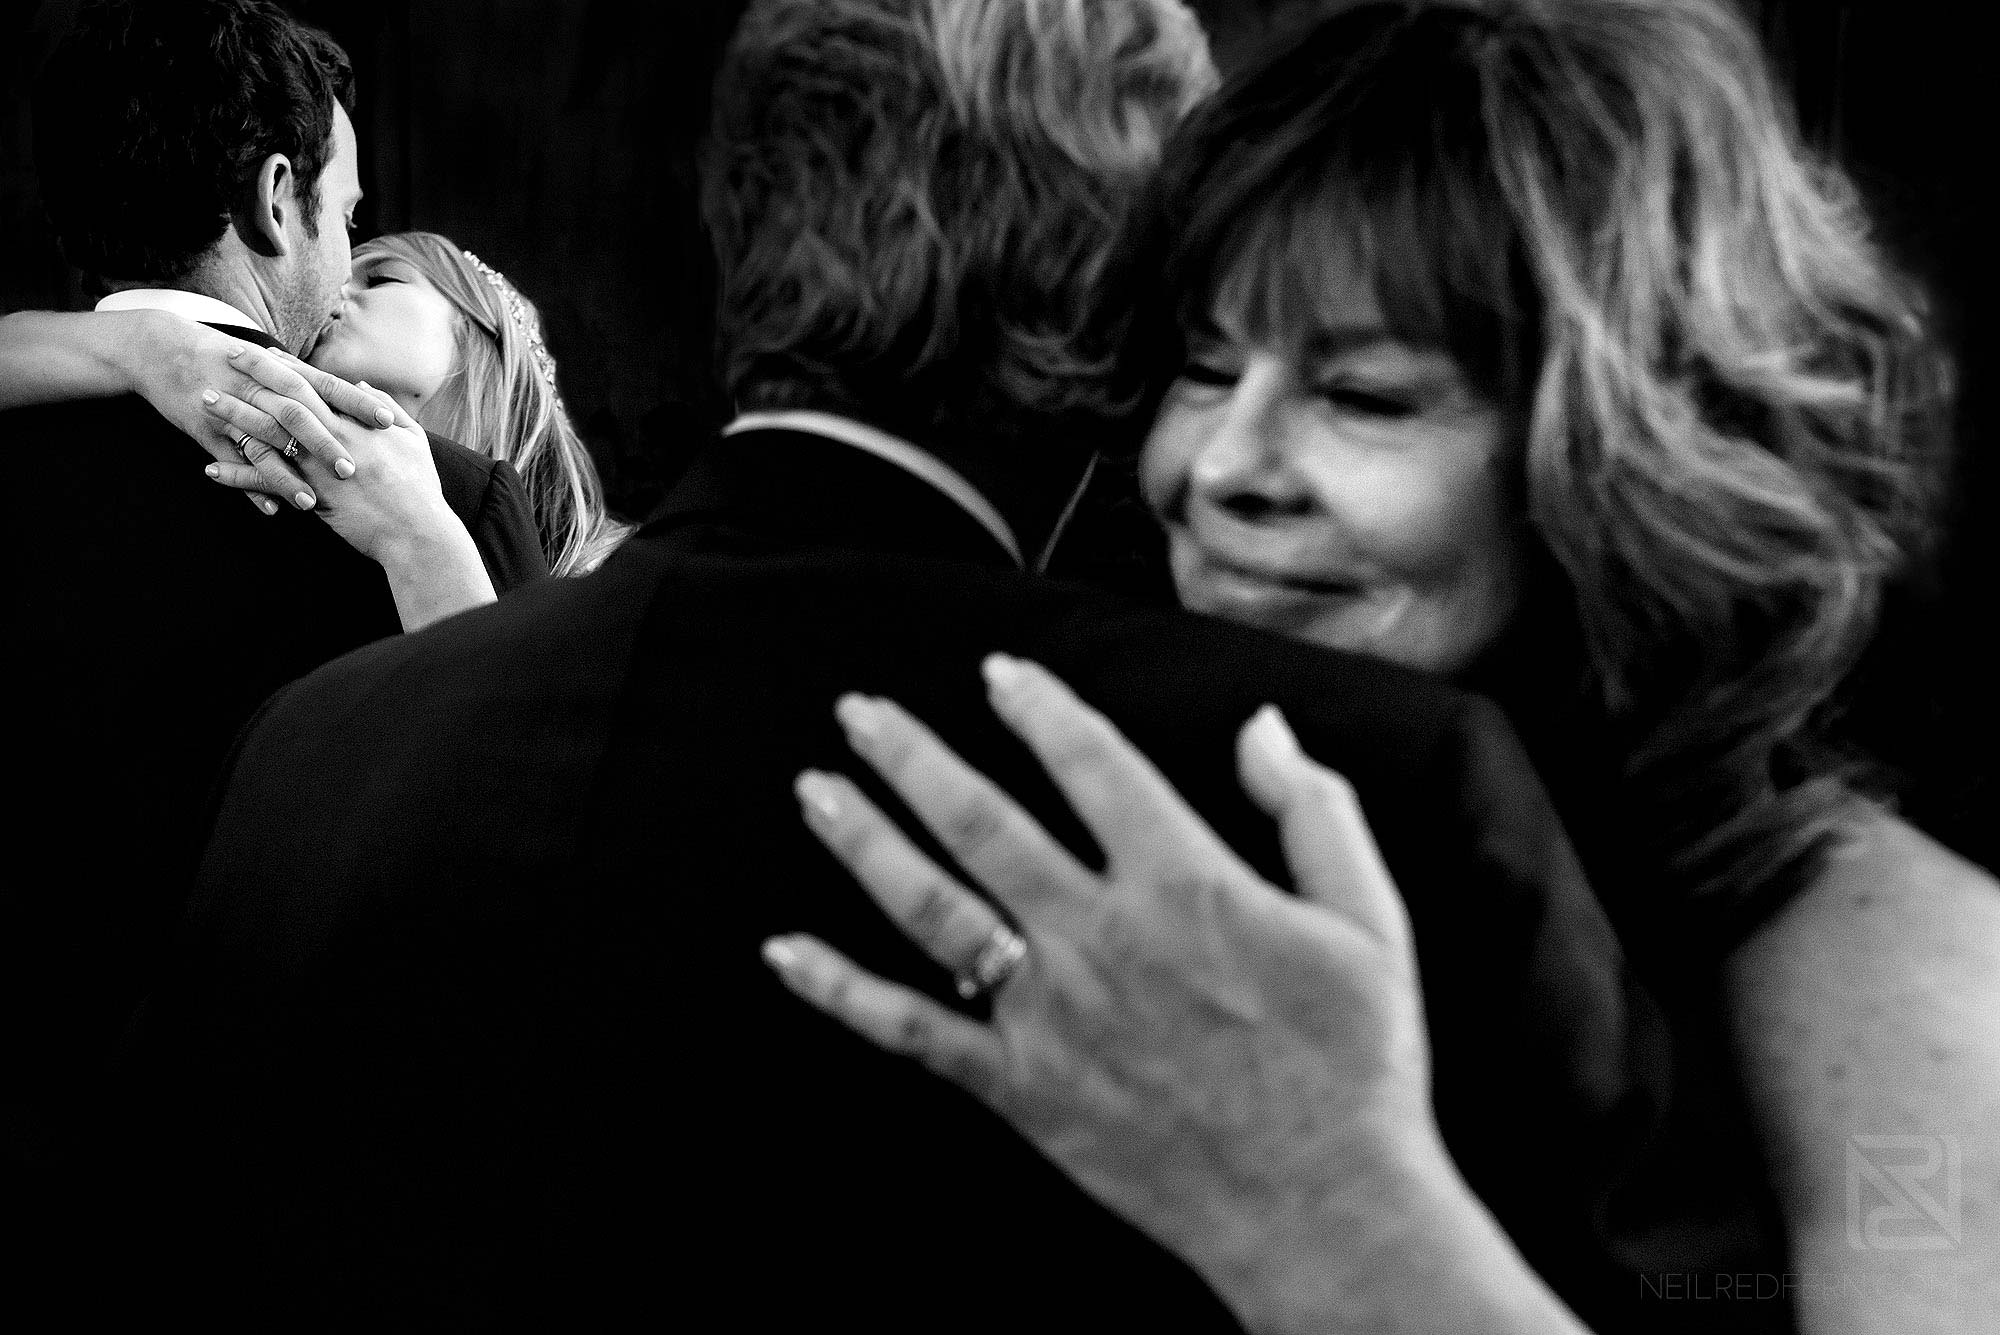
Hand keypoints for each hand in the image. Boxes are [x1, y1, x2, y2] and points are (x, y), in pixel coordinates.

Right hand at [119, 311, 390, 512]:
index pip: (327, 386)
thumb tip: (359, 395)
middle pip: (297, 416)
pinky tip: (270, 508)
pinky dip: (250, 484)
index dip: (357, 404)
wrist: (160, 348)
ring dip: (287, 475)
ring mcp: (230, 408)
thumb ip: (312, 383)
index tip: (388, 422)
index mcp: (280, 370)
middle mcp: (257, 387)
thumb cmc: (227, 359)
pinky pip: (230, 460)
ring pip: (262, 444)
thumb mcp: (270, 363)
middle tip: (355, 472)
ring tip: (312, 503)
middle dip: (325, 444)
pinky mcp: (205, 428)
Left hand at [200, 347, 460, 563]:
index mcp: (359, 422)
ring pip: (269, 431)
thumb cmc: (420, 489)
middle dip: (253, 375)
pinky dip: (238, 474)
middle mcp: (336, 436)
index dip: (287, 366)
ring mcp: (320, 464)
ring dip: (234, 414)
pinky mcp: (312, 494)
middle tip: (224, 359)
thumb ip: (387, 409)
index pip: (316, 383)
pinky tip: (211, 468)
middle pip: (286, 396)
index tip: (262, 352)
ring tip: (205, 401)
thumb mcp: (413, 440)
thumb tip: (362, 387)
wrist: (419, 533)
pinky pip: (266, 481)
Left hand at [765, 655, 1444, 1318]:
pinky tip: (786, 953)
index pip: (1091, 764)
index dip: (1039, 708)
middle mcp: (1100, 938)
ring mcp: (1050, 1015)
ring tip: (815, 790)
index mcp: (1184, 885)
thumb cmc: (1355, 1067)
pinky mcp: (1022, 1089)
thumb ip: (1312, 811)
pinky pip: (912, 1030)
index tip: (999, 674)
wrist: (1324, 1211)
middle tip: (859, 713)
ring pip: (932, 908)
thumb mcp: (1369, 922)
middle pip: (981, 821)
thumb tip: (1260, 728)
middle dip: (912, 756)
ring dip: (865, 842)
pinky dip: (842, 991)